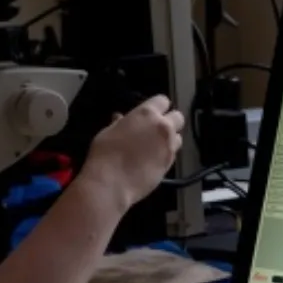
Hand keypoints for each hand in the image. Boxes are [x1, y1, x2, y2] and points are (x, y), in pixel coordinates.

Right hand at [79, 96, 184, 211]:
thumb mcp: (108, 132)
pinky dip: (166, 154)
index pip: (163, 100)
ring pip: (178, 137)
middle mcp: (162, 127)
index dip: (158, 106)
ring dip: (170, 139)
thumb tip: (121, 119)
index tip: (152, 112)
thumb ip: (120, 123)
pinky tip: (153, 160)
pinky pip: (173, 154)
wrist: (111, 183)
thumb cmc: (105, 154)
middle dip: (170, 121)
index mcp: (146, 114)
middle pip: (178, 117)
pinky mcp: (170, 164)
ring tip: (156, 146)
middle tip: (157, 129)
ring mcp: (168, 146)